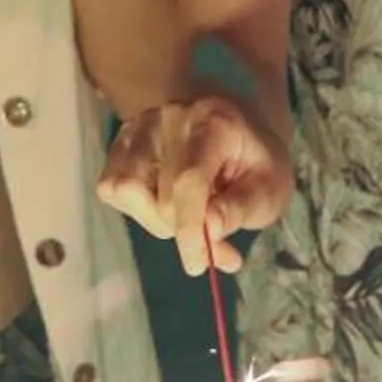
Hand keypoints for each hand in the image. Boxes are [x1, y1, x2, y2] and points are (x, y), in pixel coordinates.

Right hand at [98, 93, 293, 272]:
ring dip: (155, 219)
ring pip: (125, 190)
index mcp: (215, 122)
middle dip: (183, 230)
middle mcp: (170, 116)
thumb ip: (241, 209)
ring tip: (186, 217)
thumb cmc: (256, 166)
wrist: (239, 137)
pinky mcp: (121, 141)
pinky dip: (137, 208)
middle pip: (160, 194)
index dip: (190, 228)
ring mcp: (140, 126)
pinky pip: (111, 187)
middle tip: (211, 243)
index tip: (197, 264)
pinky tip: (164, 203)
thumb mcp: (269, 190)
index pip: (189, 180)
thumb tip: (210, 230)